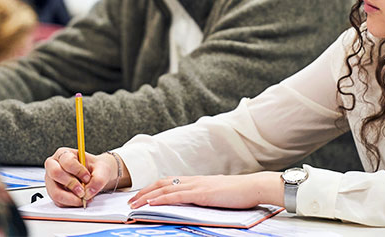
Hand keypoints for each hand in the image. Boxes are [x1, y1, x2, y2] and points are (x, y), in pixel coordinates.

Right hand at [44, 148, 118, 206]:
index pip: (66, 161)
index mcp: (64, 154)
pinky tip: (80, 200)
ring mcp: (51, 180)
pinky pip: (58, 201)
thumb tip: (88, 192)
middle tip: (83, 191)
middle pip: (56, 174)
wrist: (95, 175)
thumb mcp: (102, 169)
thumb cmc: (95, 168)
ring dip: (71, 198)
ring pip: (55, 192)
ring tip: (83, 198)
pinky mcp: (53, 192)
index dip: (78, 170)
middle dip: (71, 184)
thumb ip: (98, 179)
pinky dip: (70, 203)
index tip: (87, 177)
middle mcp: (53, 166)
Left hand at [128, 172, 283, 209]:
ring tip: (134, 204)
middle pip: (163, 182)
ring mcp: (197, 186)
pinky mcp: (202, 194)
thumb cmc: (240, 193)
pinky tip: (152, 203)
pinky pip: (177, 196)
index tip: (141, 195)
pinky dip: (162, 198)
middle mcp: (194, 180)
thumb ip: (204, 197)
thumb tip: (195, 203)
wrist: (254, 187)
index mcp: (197, 180)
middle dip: (144, 191)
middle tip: (130, 201)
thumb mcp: (217, 194)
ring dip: (147, 196)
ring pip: (166, 188)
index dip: (153, 187)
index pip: (169, 181)